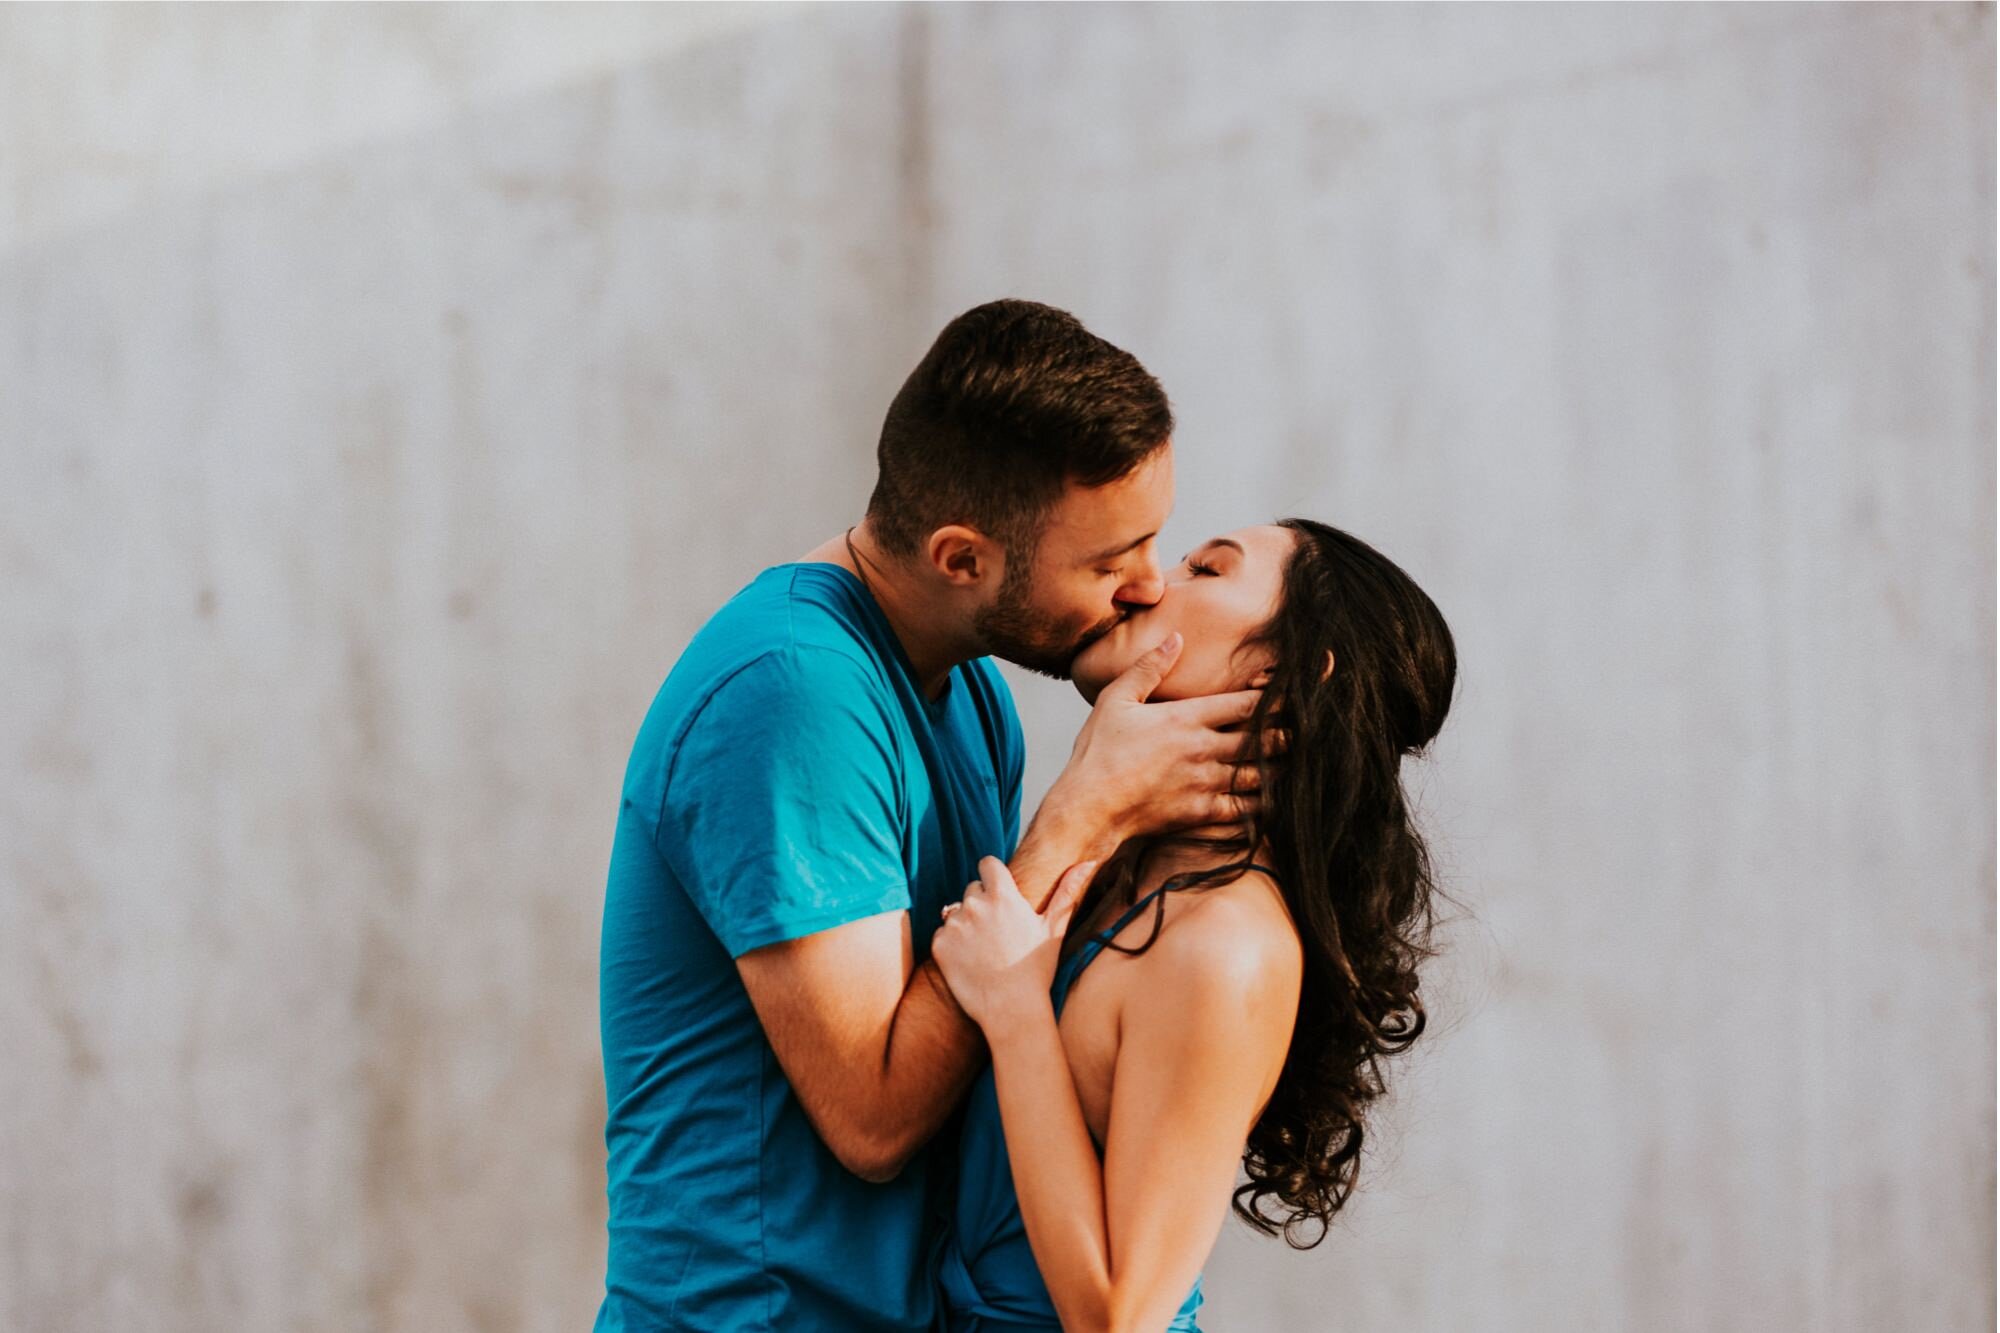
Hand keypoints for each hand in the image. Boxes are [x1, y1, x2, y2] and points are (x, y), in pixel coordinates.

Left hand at [932, 857, 1095, 1028]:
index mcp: (1003, 895)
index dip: (993, 876)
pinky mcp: (939, 944)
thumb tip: (1089, 862)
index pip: (987, 863)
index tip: (999, 892)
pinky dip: (952, 944)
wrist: (1011, 1010)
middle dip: (982, 903)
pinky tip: (970, 961)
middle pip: (972, 889)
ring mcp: (954, 924)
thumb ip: (1066, 892)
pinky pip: (942, 934)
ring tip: (984, 950)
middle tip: (997, 932)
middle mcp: (975, 904)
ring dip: (965, 924)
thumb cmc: (1036, 970)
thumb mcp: (1054, 929)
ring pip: (955, 912)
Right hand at [1053, 633, 1281, 840]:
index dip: (1273, 699)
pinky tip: (1271, 799)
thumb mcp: (1115, 699)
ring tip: (1291, 762)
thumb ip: (1148, 667)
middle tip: (1302, 731)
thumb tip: (1176, 637)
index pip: (1245, 704)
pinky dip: (1263, 803)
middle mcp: (1202, 749)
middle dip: (1285, 734)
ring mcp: (1204, 783)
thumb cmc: (1097, 753)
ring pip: (1260, 774)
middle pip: (1262, 739)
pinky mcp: (1201, 813)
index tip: (1291, 696)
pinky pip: (1245, 809)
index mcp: (1186, 717)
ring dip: (1278, 767)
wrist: (1088, 807)